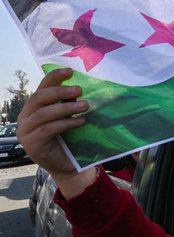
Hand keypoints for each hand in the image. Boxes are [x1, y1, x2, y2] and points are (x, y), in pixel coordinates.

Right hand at [17, 68, 96, 197]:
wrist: (67, 165)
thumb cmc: (69, 139)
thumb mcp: (67, 117)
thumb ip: (68, 103)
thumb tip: (80, 87)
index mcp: (33, 107)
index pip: (41, 87)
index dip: (54, 77)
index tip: (70, 71)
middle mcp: (25, 117)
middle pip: (39, 98)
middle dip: (60, 92)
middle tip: (80, 90)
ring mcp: (25, 131)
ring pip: (44, 113)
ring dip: (66, 108)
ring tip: (85, 106)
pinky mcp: (31, 143)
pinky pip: (48, 129)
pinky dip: (66, 123)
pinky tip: (81, 122)